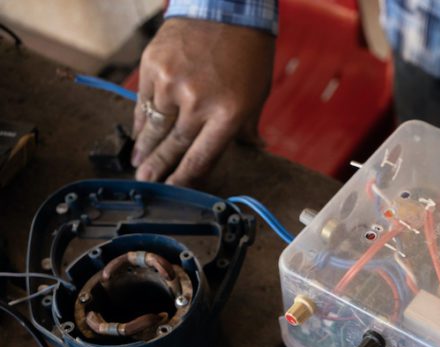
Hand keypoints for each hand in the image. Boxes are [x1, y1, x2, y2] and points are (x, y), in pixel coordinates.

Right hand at [132, 18, 274, 185]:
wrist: (226, 8)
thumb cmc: (247, 53)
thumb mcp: (257, 94)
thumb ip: (248, 125)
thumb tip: (256, 148)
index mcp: (228, 115)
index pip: (201, 157)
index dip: (185, 178)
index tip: (173, 190)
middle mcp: (198, 102)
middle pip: (173, 145)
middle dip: (158, 168)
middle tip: (145, 183)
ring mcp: (172, 83)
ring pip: (154, 125)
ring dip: (144, 147)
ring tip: (137, 162)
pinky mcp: (153, 66)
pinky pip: (143, 101)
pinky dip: (141, 119)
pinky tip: (139, 132)